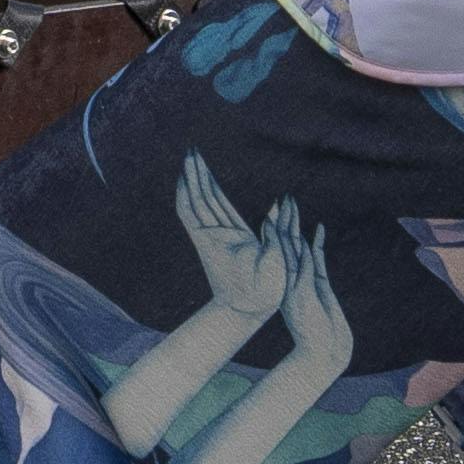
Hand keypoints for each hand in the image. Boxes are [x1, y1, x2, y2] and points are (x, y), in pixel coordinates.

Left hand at [175, 155, 280, 318]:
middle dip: (195, 174)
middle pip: (199, 198)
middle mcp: (215, 236)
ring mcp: (220, 236)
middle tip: (190, 150)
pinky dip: (207, 197)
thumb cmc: (259, 294)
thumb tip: (274, 211)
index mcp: (219, 240)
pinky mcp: (229, 239)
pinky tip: (202, 186)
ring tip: (195, 160)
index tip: (188, 165)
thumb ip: (273, 240)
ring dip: (200, 181)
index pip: (199, 207)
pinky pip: (213, 213)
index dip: (193, 185)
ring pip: (205, 203)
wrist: (245, 312)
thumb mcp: (273, 269)